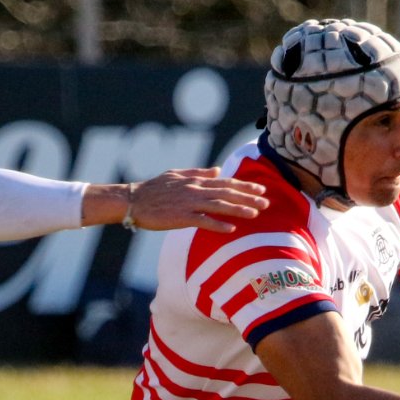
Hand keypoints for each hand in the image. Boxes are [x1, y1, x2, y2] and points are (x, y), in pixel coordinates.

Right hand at [128, 168, 268, 232]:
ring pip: (219, 206)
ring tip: (255, 214)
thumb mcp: (177, 175)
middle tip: (266, 202)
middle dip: (248, 197)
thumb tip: (218, 170)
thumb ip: (199, 172)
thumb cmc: (154, 189)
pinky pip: (203, 222)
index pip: (226, 182)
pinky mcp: (181, 217)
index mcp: (196, 180)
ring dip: (238, 209)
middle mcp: (195, 190)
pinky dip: (217, 225)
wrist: (133, 200)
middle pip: (227, 193)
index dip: (244, 186)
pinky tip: (231, 229)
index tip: (261, 189)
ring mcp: (189, 203)